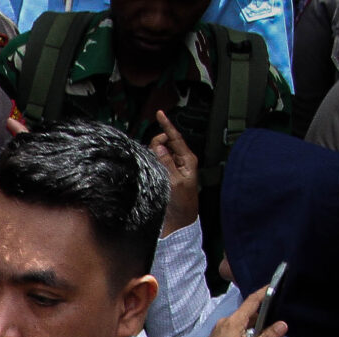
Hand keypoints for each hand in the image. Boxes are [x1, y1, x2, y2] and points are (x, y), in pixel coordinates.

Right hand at [151, 116, 200, 233]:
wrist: (180, 220)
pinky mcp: (164, 174)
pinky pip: (155, 161)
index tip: (160, 114)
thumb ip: (167, 163)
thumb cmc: (183, 203)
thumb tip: (160, 147)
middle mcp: (179, 161)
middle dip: (157, 145)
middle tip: (155, 157)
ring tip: (157, 171)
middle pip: (164, 142)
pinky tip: (151, 170)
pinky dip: (151, 162)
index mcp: (187, 159)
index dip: (167, 125)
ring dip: (153, 155)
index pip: (175, 137)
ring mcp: (172, 167)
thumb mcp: (176, 182)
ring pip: (158, 152)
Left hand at [191, 287, 287, 336]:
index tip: (274, 285)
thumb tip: (283, 325)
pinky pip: (234, 330)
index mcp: (232, 322)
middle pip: (247, 313)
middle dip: (262, 317)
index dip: (264, 292)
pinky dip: (245, 333)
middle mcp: (224, 323)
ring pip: (241, 323)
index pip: (251, 301)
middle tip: (275, 325)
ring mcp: (218, 331)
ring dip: (254, 328)